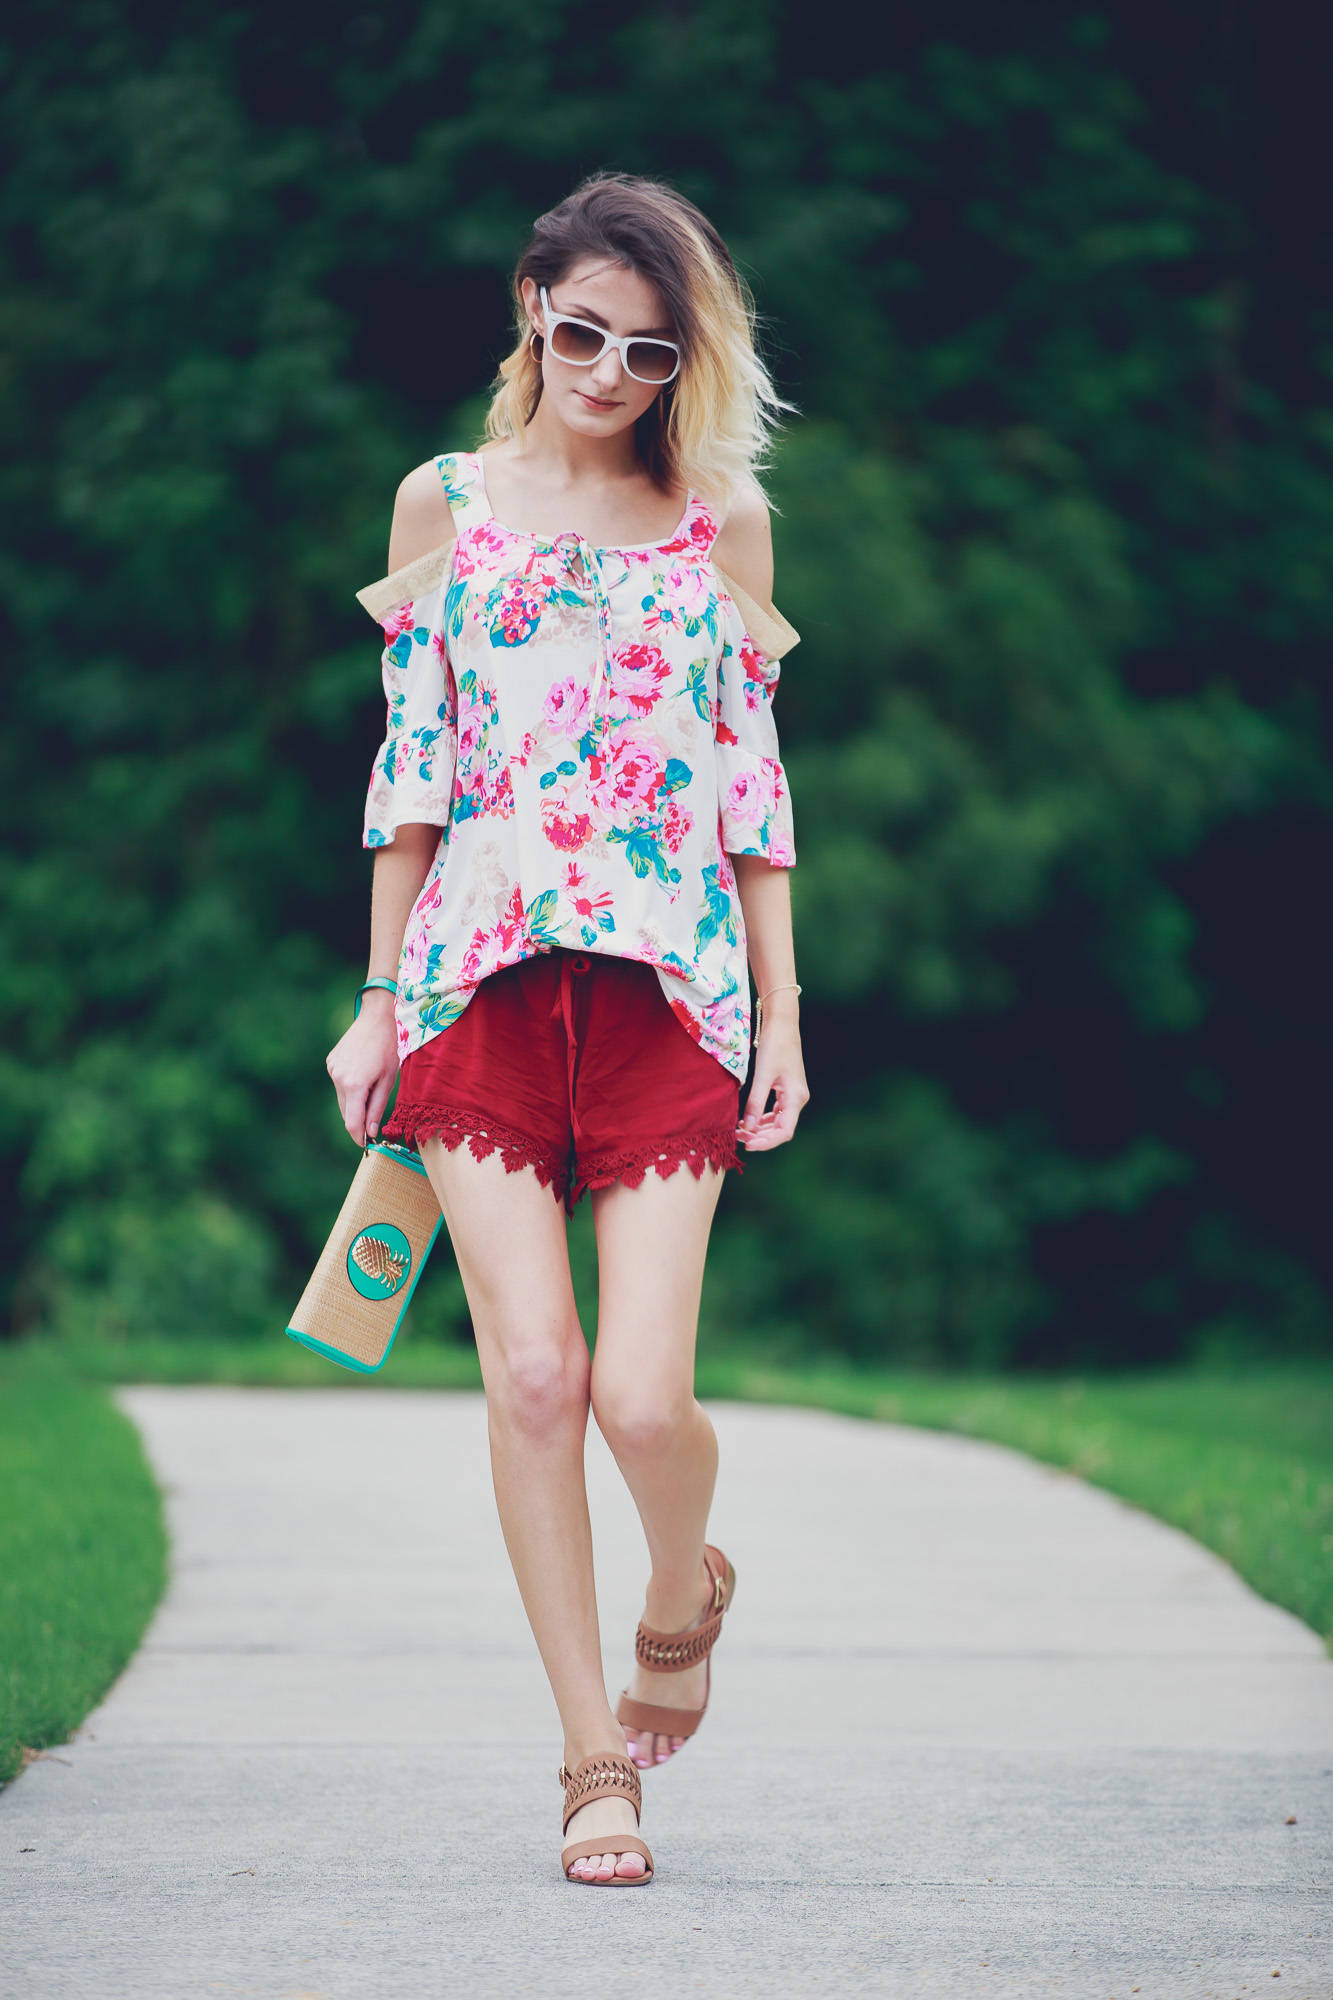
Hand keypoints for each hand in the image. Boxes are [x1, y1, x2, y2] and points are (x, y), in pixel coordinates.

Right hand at [326, 989, 399, 1145]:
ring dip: (355, 1102)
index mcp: (354, 1084)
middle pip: (346, 1112)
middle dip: (358, 1121)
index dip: (359, 1138)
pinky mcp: (331, 1061)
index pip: (352, 1122)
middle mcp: (338, 1078)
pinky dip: (350, 1087)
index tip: (367, 1146)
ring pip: (342, 1098)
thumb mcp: (389, 1080)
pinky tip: (364, 1075)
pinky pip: (340, 1083)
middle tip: (373, 1125)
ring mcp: (332, 1068)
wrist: (379, 1016)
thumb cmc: (390, 1047)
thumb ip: (377, 1108)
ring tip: (372, 1091)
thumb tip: (370, 1132)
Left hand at [737, 1004, 808, 1151]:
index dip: (766, 1143)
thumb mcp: (762, 1074)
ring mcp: (793, 1095)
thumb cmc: (774, 1045)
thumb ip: (755, 1102)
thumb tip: (747, 1128)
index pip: (784, 1132)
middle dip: (759, 1136)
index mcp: (796, 1097)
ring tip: (739, 1130)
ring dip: (759, 1129)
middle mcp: (798, 1099)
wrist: (782, 1024)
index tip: (748, 1145)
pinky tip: (746, 1120)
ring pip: (777, 1122)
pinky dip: (761, 1118)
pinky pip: (775, 1112)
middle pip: (780, 1129)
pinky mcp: (786, 1090)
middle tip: (737, 1138)